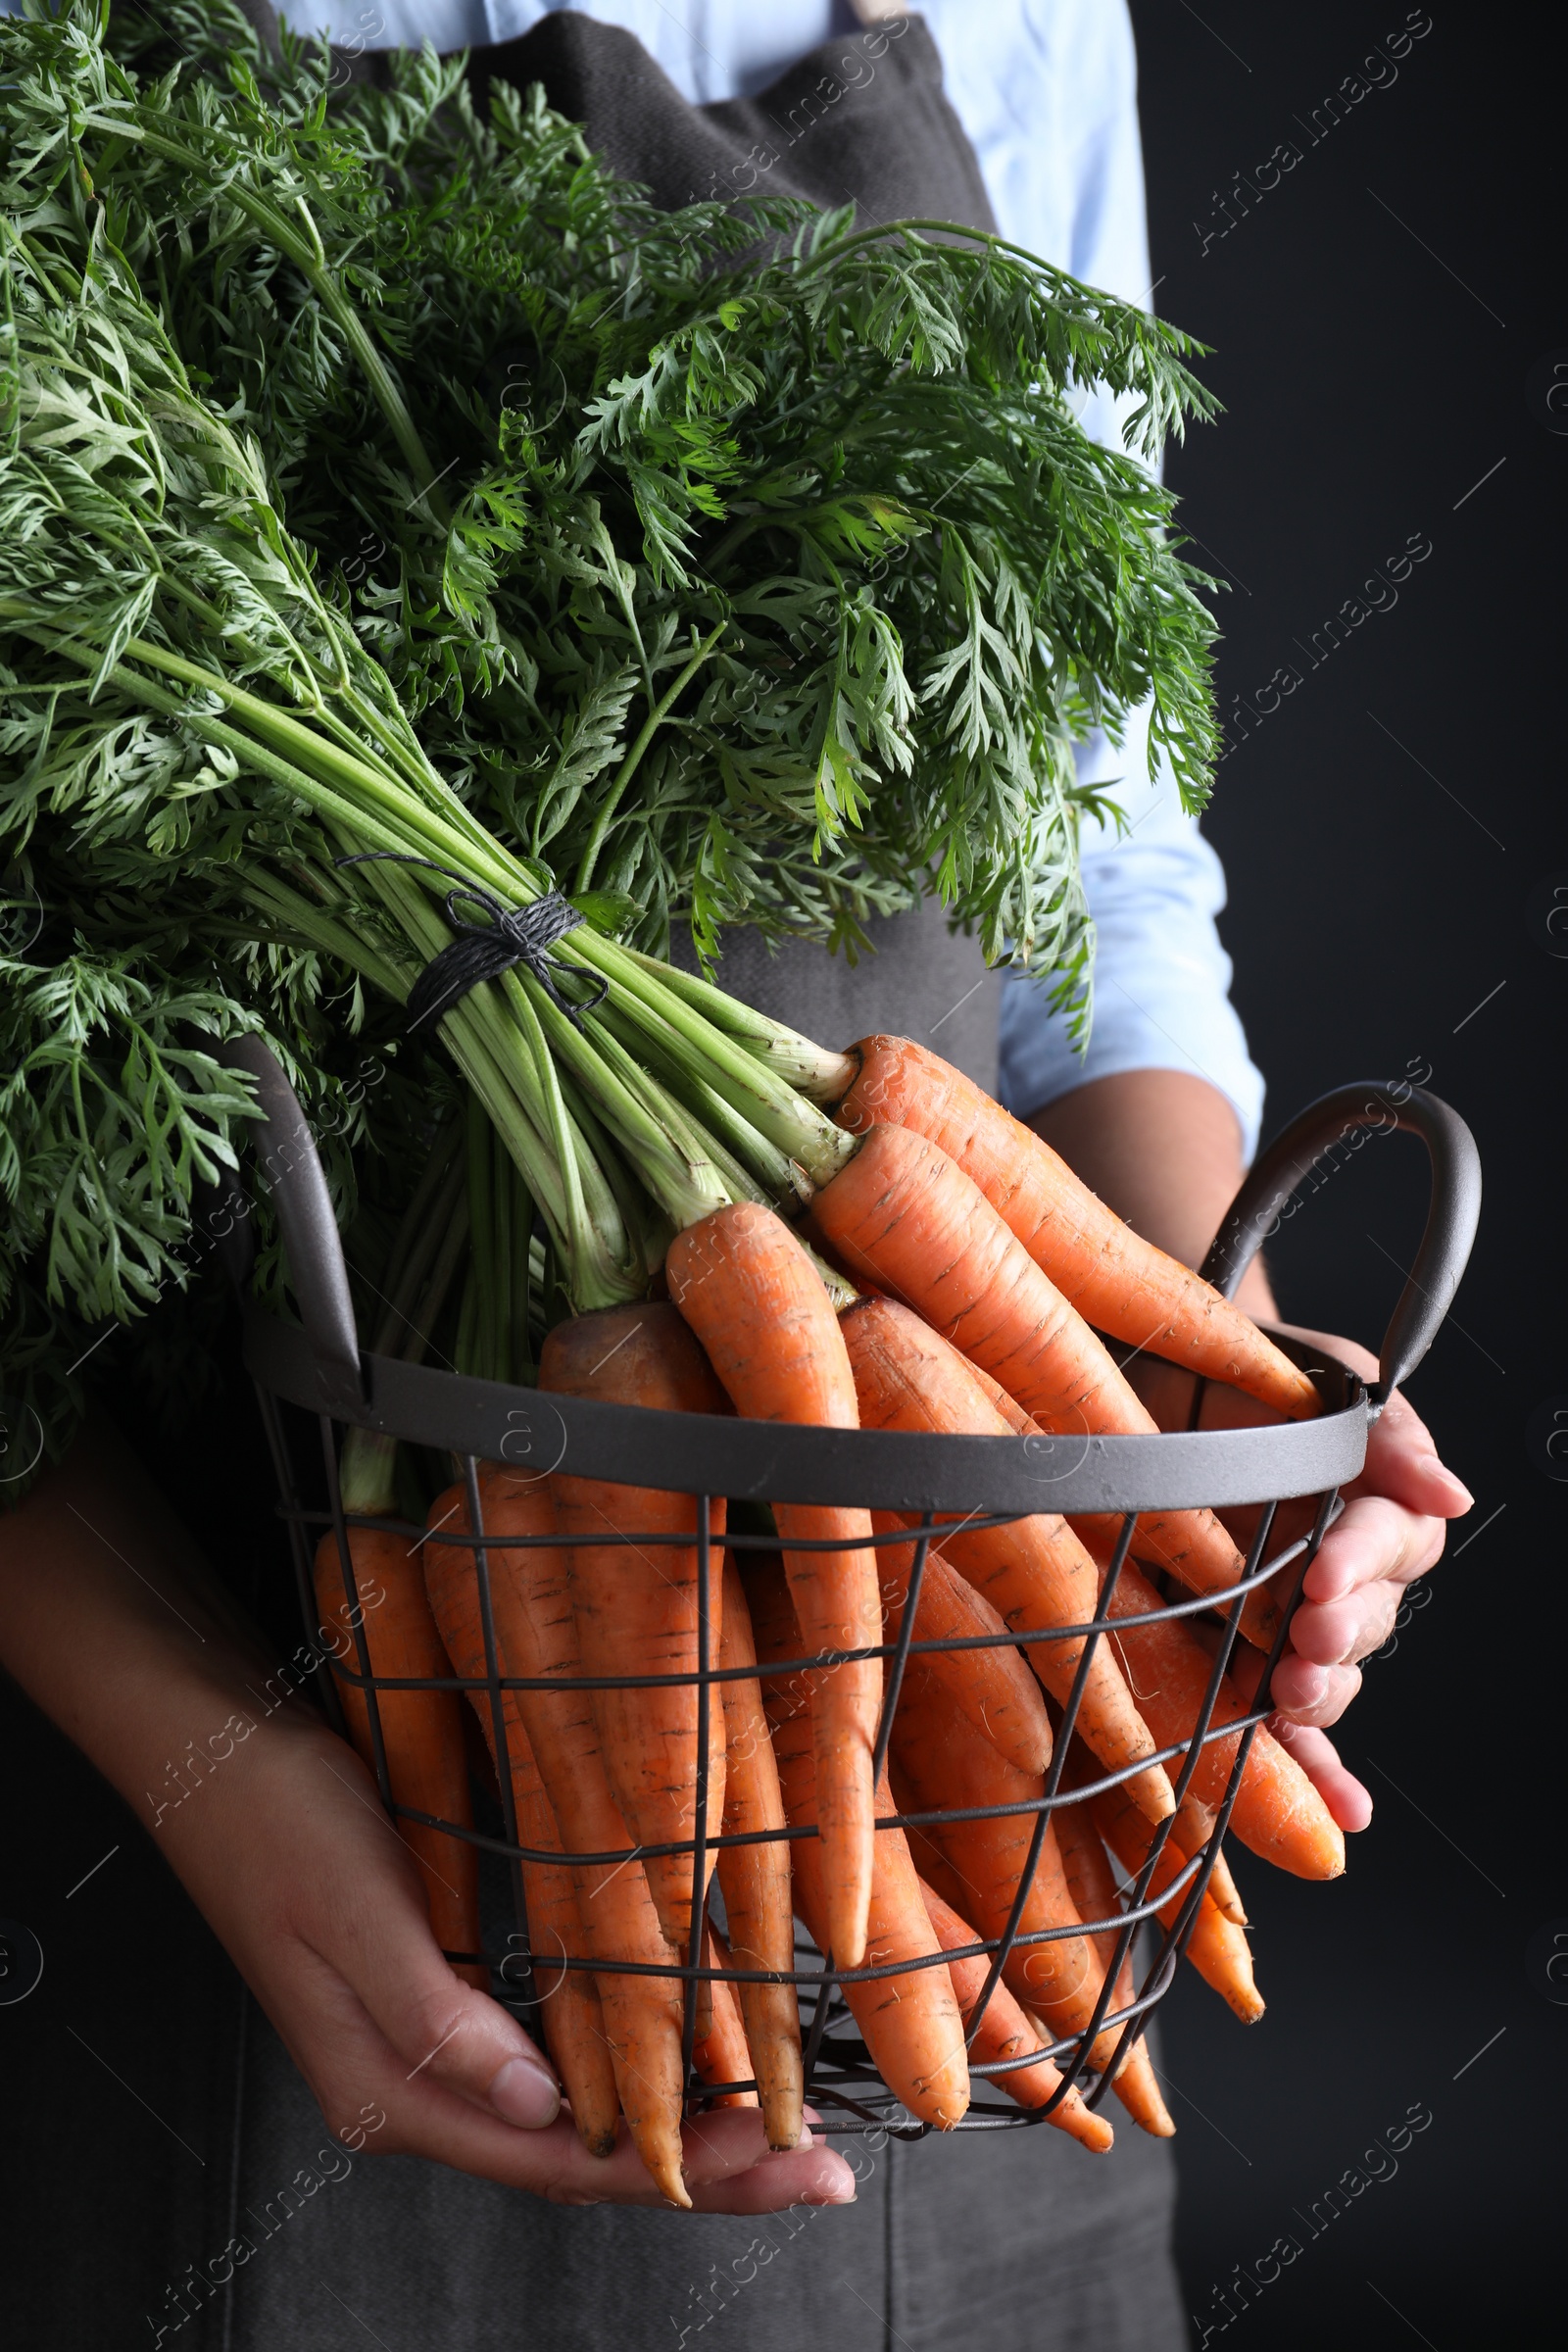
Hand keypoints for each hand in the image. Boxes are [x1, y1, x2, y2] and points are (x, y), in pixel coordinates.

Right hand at [0, 1432, 855, 2213]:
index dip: (678, 2172)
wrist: (210, 1752)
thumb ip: (436, 2016)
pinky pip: (554, 2064)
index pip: (560, 2164)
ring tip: (778, 2130)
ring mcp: (430, 2050)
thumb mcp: (354, 1908)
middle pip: (580, 2161)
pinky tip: (688, 2057)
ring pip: (573, 2122)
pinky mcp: (442, 1998)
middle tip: (818, 2168)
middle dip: (705, 2171)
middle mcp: (416, 2091)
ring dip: (676, 2130)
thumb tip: (535, 2107)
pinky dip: (629, 2073)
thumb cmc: (277, 1818)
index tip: (779, 2159)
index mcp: (392, 2090)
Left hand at [1225, 1326, 1470, 1834]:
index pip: (1394, 1541)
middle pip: (1368, 1622)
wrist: (1148, 1379)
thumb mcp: (1315, 1374)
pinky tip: (1340, 1812)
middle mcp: (1339, 1570)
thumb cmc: (1238, 1369)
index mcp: (1370, 1501)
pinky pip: (1290, 1730)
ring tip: (1284, 1694)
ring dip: (1318, 1695)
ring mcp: (1293, 1621)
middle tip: (1302, 1636)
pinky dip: (1316, 1773)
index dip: (1363, 1559)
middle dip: (1338, 1634)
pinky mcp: (1243, 1661)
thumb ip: (1384, 1434)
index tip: (1323, 1569)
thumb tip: (1454, 1493)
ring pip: (1331, 1678)